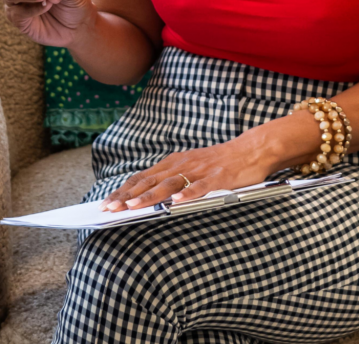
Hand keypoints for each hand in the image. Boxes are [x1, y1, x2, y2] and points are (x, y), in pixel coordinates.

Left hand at [99, 131, 287, 211]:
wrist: (251, 149)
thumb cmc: (220, 162)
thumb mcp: (191, 167)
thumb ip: (172, 179)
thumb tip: (147, 195)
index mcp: (175, 162)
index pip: (143, 177)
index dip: (124, 189)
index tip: (106, 203)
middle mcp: (184, 164)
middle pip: (151, 181)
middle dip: (128, 195)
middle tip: (109, 208)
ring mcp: (200, 171)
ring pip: (170, 184)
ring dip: (150, 196)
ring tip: (133, 206)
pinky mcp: (218, 178)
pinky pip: (201, 187)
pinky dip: (188, 194)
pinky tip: (176, 203)